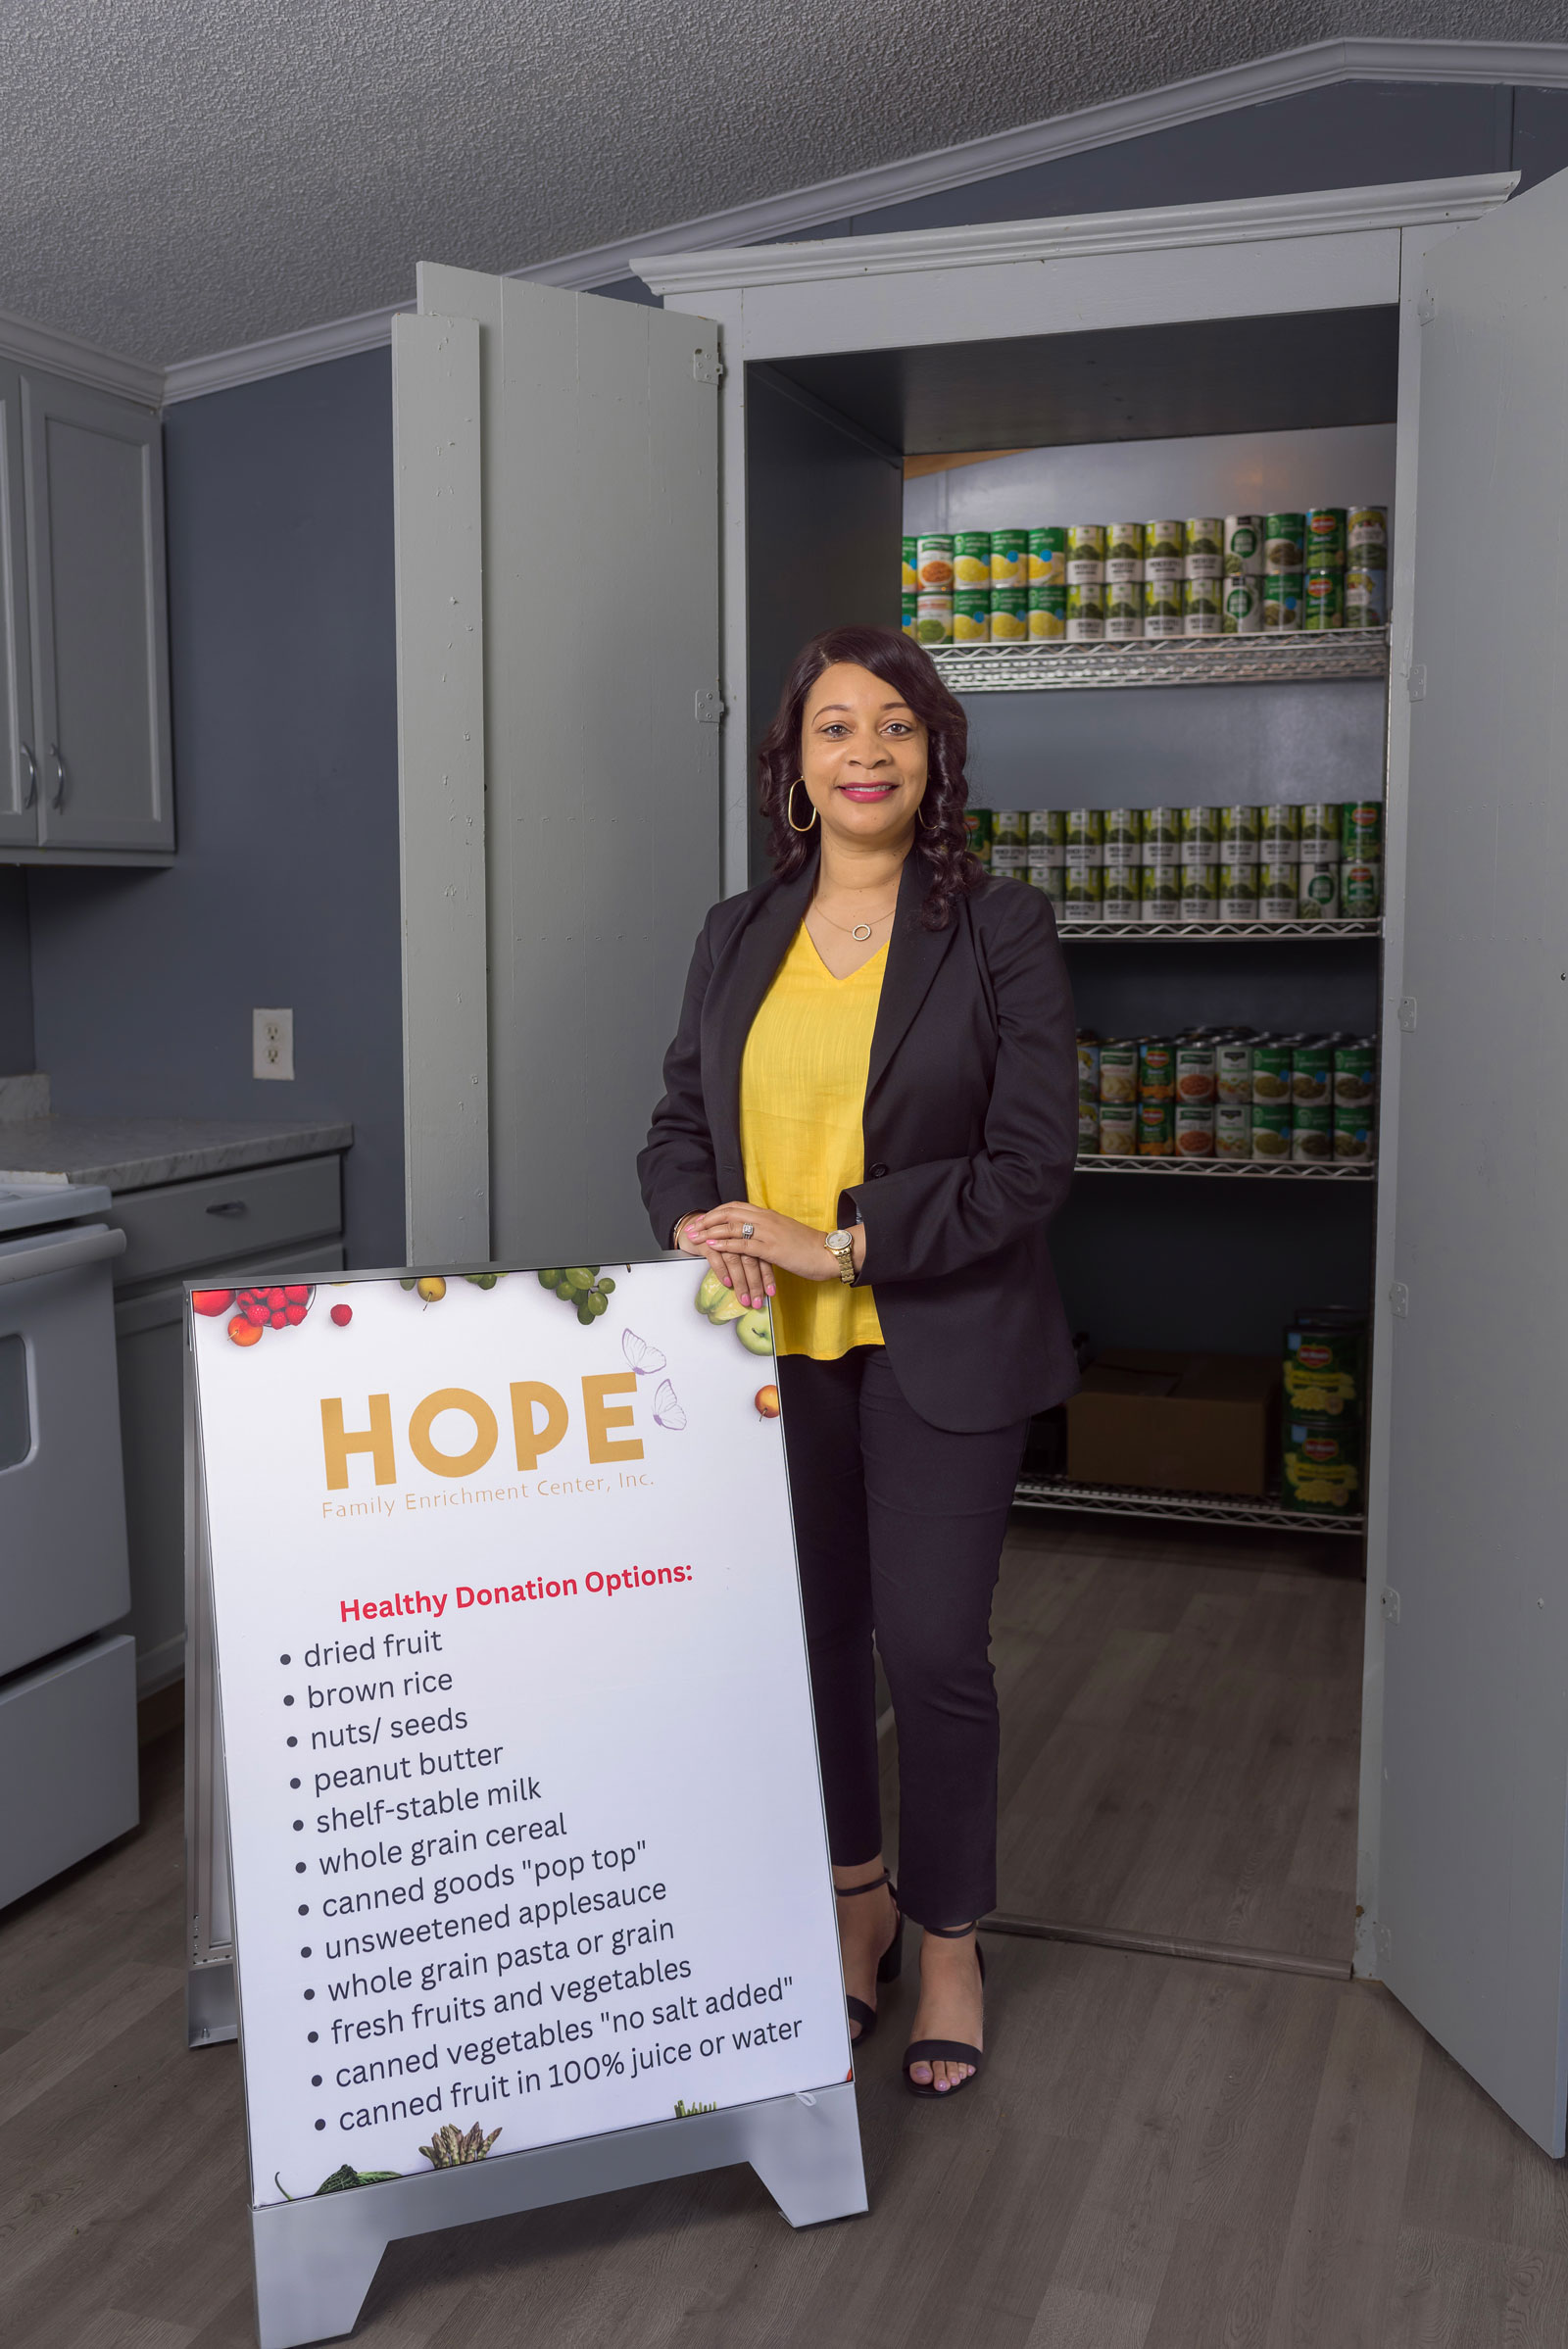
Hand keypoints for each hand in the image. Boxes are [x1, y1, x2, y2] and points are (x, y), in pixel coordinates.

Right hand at [674, 1208, 773, 1310]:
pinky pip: (716, 1257)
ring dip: (740, 1282)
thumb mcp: (738, 1247)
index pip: (762, 1257)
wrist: (694, 1228)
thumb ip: (751, 1258)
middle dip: (755, 1284)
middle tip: (757, 1302)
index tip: (771, 1293)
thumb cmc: (720, 1240)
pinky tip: (728, 1283)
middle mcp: (737, 1236)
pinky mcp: (706, 1242)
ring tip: (744, 1299)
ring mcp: (721, 1238)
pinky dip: (722, 1271)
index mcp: (748, 1235)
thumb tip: (763, 1284)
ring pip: (735, 1261)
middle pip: (750, 1260)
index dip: (767, 1276)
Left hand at [683, 1203, 862, 1295]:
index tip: (702, 1220)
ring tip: (695, 1238)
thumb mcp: (784, 1233)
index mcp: (768, 1214)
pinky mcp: (771, 1249)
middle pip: (729, 1213)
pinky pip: (743, 1244)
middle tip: (692, 1229)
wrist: (828, 1253)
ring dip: (710, 1232)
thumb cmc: (808, 1246)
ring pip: (732, 1227)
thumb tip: (752, 1235)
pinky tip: (713, 1247)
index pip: (735, 1207)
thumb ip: (767, 1231)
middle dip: (707, 1220)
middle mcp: (766, 1219)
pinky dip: (725, 1244)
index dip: (716, 1212)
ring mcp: (768, 1233)